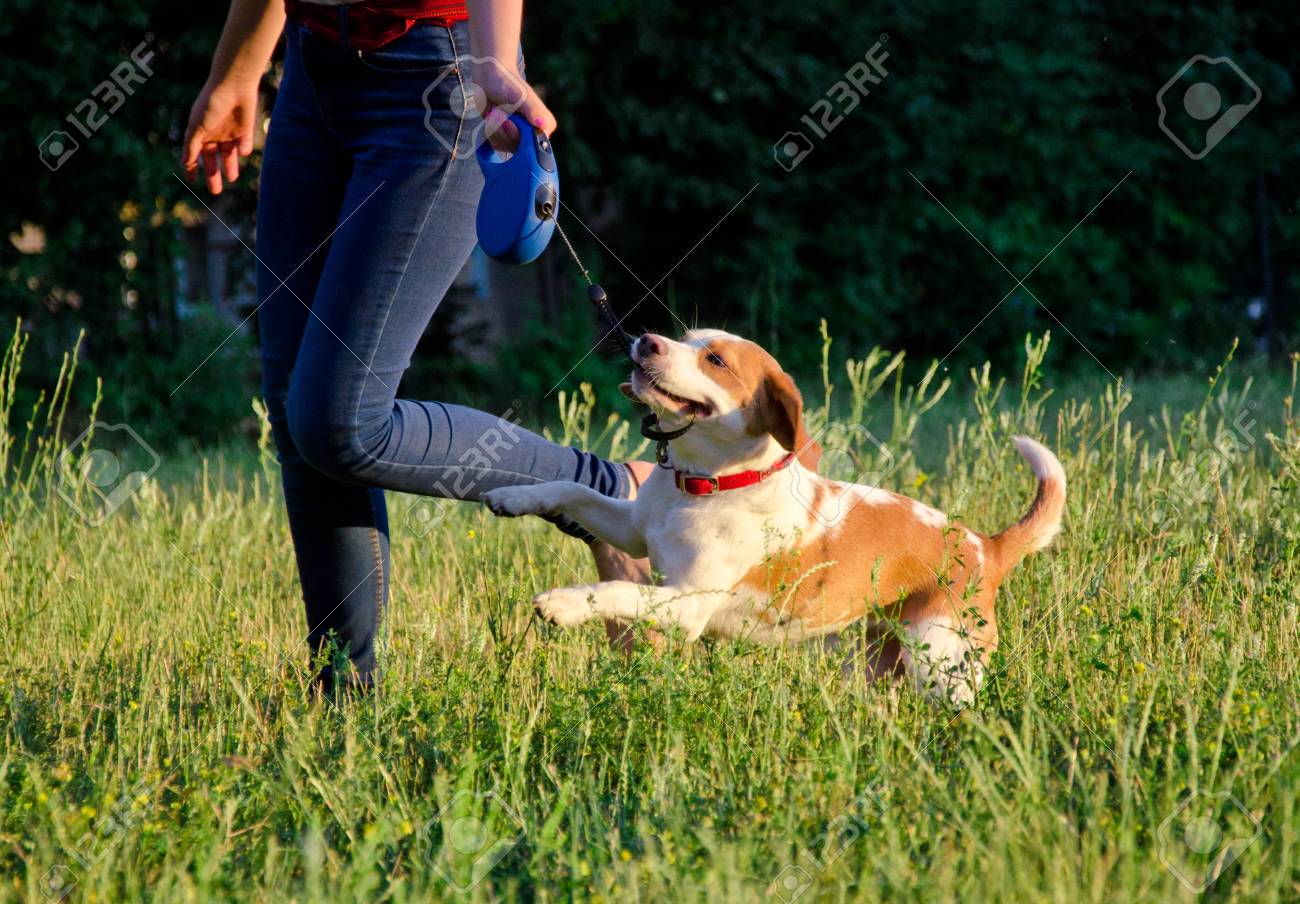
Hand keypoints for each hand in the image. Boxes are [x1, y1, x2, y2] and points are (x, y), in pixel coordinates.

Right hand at [182, 80, 258, 194]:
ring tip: (231, 178)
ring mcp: (230, 133)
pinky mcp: (245, 131)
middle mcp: (215, 134)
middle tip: (216, 191)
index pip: (195, 154)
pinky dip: (243, 150)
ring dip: (231, 167)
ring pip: (230, 156)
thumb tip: (186, 163)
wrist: (233, 86)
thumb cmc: (211, 104)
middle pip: (214, 159)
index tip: (192, 181)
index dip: (192, 168)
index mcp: (200, 132)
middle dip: (214, 174)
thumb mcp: (197, 127)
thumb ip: (192, 146)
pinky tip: (241, 150)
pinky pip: (244, 146)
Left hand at [474, 60, 555, 153]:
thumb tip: (543, 125)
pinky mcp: (505, 138)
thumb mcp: (523, 96)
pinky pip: (496, 145)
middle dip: (503, 131)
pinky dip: (489, 130)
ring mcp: (519, 138)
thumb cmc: (508, 82)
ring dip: (494, 128)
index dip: (518, 137)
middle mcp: (534, 135)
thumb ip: (533, 111)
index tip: (507, 121)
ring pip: (504, 147)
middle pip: (517, 149)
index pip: (534, 146)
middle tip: (499, 112)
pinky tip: (491, 116)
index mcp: (544, 126)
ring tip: (495, 111)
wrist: (490, 77)